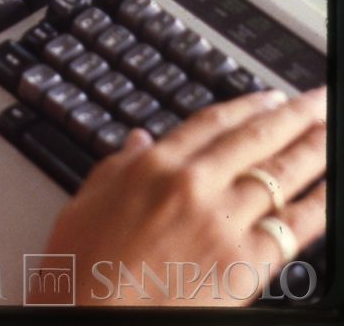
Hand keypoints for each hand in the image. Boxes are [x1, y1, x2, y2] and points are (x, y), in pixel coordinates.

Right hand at [48, 86, 325, 306]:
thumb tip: (137, 141)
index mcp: (154, 166)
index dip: (246, 106)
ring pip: (279, 174)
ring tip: (328, 128)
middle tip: (316, 99)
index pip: (212, 123)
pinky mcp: (243, 264)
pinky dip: (318, 204)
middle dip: (292, 115)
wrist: (93, 321)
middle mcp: (193, 185)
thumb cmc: (81, 271)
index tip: (268, 97)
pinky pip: (292, 227)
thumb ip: (117, 166)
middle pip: (255, 139)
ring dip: (312, 147)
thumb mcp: (86, 202)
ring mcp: (222, 222)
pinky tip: (331, 188)